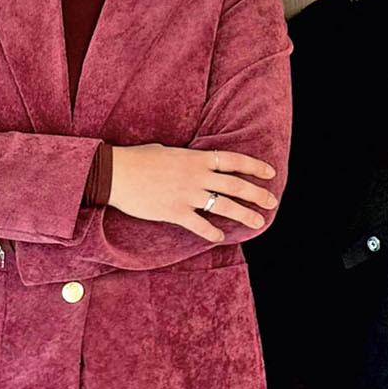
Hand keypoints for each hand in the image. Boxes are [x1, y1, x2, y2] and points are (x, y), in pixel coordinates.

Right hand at [109, 144, 276, 242]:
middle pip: (235, 185)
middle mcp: (196, 176)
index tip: (270, 173)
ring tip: (258, 222)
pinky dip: (212, 233)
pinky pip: (200, 226)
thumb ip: (186, 159)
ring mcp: (187, 195)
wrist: (116, 173)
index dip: (254, 166)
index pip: (233, 161)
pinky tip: (221, 237)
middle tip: (272, 202)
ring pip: (224, 206)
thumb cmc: (138, 159)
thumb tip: (195, 163)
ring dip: (244, 215)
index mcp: (196, 158)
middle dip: (257, 194)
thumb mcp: (168, 151)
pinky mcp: (174, 212)